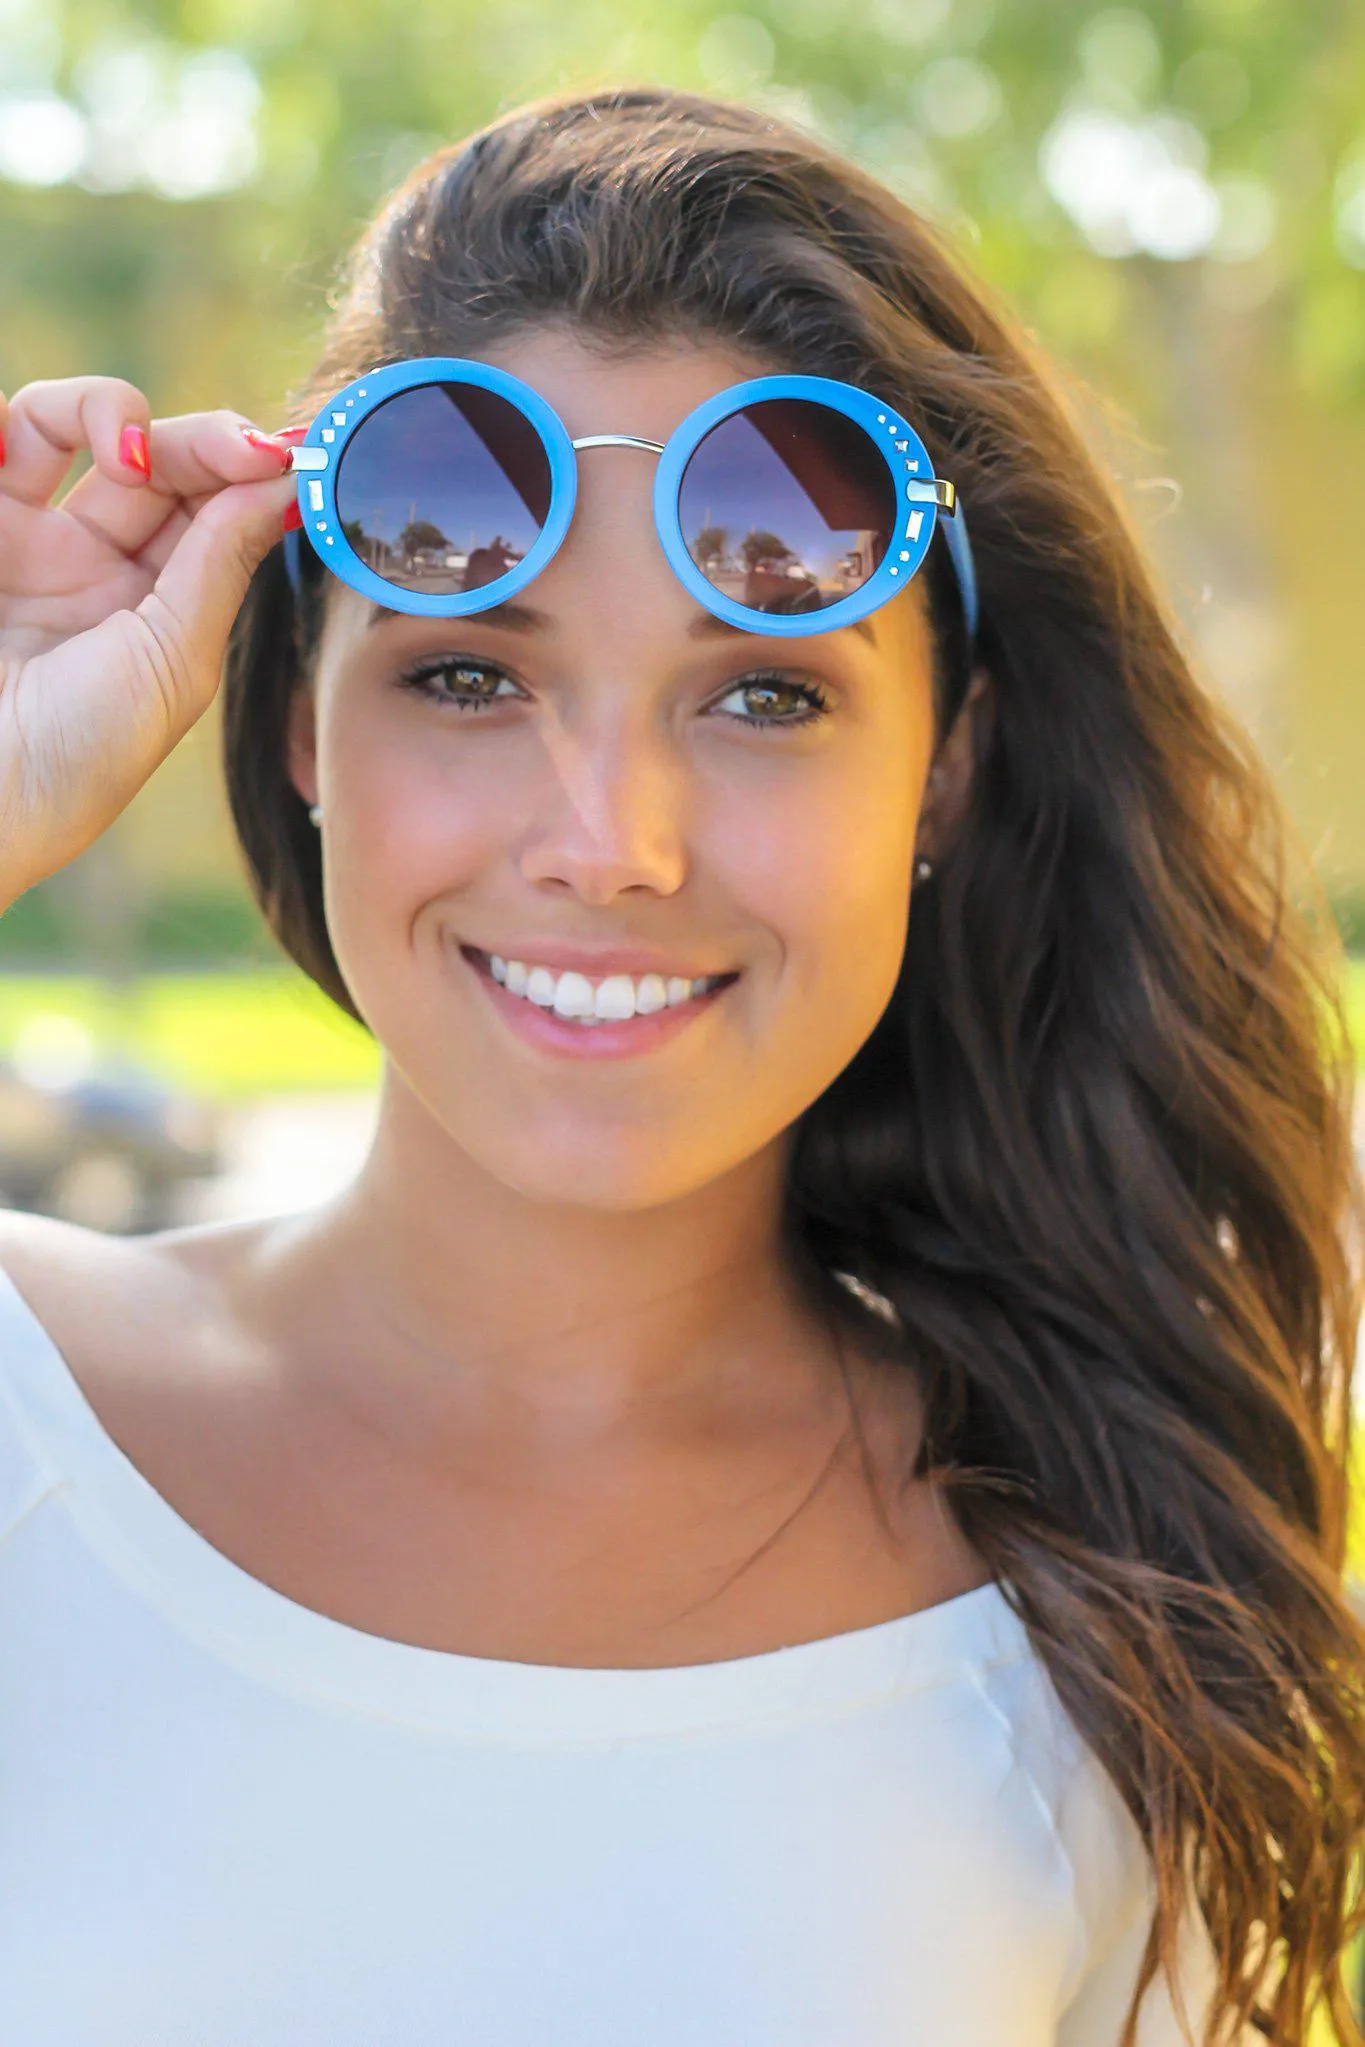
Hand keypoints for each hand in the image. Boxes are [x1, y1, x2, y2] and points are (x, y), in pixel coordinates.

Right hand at [0, 376, 301, 906]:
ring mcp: (26, 537)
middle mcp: (93, 562)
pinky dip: (14, 418)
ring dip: (109, 411)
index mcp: (157, 605)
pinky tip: (24, 440)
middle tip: (238, 447)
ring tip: (125, 452)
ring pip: (71, 422)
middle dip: (201, 440)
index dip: (250, 469)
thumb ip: (222, 564)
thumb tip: (285, 484)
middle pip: (157, 455)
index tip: (290, 452)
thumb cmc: (80, 751)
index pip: (212, 507)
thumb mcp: (172, 661)